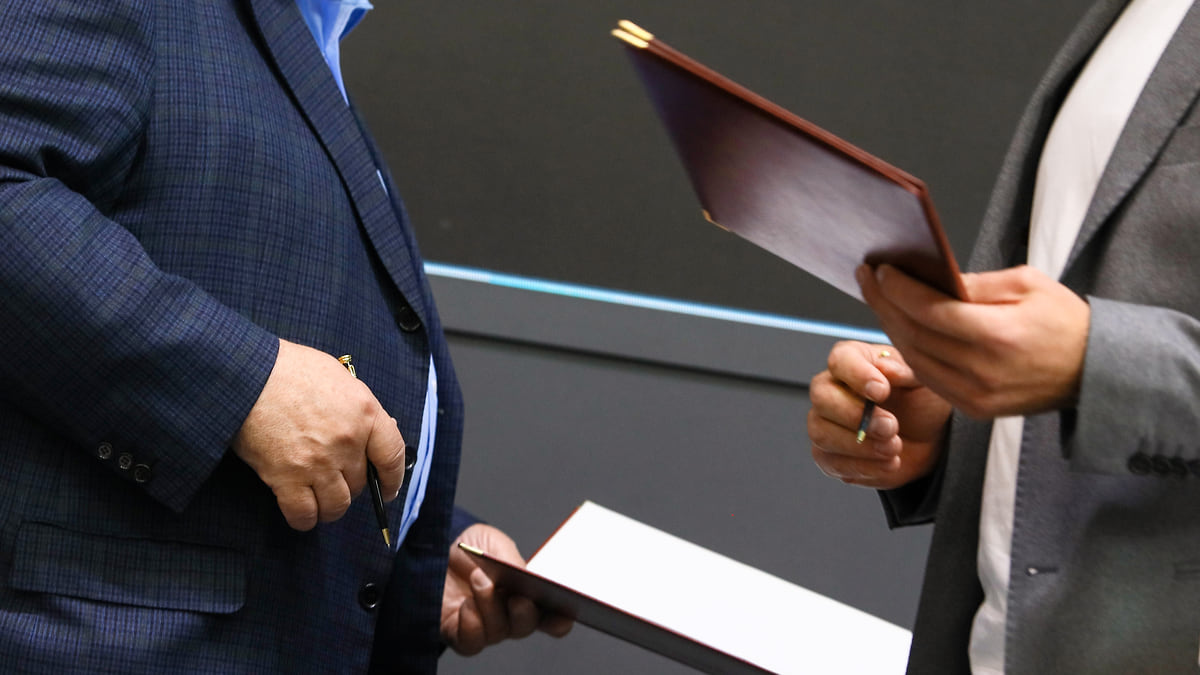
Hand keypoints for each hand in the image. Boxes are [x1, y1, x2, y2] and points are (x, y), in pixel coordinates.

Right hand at [231, 339, 406, 529]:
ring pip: (336, 505)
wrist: (247, 373)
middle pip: (360, 483)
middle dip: (350, 487)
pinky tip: (302, 514)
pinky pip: (303, 514)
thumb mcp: (338, 377)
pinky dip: (304, 519)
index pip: (392, 456)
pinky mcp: (287, 478)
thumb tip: (368, 432)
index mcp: (365, 413)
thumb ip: (357, 408)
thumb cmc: (289, 369)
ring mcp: (318, 462)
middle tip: (334, 480)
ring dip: (330, 508)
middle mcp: (348, 441)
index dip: (392, 478)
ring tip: (320, 501)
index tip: (388, 489)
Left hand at [442, 524, 572, 655]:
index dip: (561, 618)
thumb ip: (513, 560)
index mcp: (528, 594)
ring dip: (490, 605)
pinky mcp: (459, 633)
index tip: (565, 612)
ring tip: (480, 579)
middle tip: (517, 596)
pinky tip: (467, 604)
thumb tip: (526, 577)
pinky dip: (471, 623)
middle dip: (524, 612)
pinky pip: (471, 641)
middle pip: (526, 625)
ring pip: (498, 631)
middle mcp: (509, 616)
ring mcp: (485, 627)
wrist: (435, 550)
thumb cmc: (472, 549)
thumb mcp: (496, 544)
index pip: (552, 615)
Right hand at [808, 341, 951, 488]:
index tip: (882, 391)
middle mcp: (830, 389)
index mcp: (853, 361)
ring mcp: (824, 423)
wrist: (928, 439)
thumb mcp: (923, 381)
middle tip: (891, 427)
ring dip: (860, 445)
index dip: (857, 375)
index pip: (840, 360)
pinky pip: (830, 462)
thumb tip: (885, 369)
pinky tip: (888, 463)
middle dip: (856, 416)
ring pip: (821, 433)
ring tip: (895, 448)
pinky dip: (863, 467)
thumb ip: (906, 371)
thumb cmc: (921, 401)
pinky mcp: (827, 454)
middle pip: (821, 398)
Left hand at [858, 264, 1088, 418]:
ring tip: (879, 299)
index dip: (898, 290)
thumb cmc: (1065, 322)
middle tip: (866, 278)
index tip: (880, 270)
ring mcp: (975, 395)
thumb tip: (930, 279)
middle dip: (884, 304)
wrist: (1094, 372)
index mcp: (998, 335)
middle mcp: (982, 370)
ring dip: (891, 328)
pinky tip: (900, 329)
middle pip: (914, 335)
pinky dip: (910, 352)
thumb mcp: (1027, 284)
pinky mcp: (974, 409)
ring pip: (914, 359)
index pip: (930, 311)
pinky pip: (928, 378)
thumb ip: (975, 283)